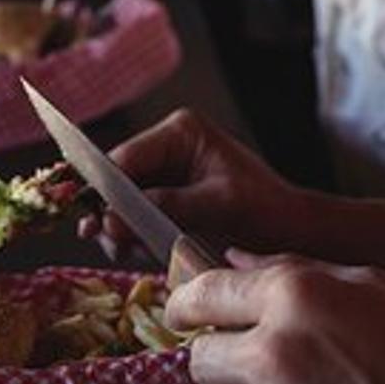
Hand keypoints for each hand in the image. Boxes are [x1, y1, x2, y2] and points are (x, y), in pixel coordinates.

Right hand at [79, 108, 309, 260]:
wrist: (290, 231)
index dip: (104, 190)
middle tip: (107, 243)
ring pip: (123, 199)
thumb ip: (164, 205)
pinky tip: (138, 251)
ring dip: (120, 228)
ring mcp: (167, 170)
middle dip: (111, 213)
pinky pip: (137, 214)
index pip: (127, 157)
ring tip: (125, 251)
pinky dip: (134, 234)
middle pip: (119, 178)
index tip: (94, 221)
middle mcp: (169, 144)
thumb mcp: (216, 205)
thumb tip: (113, 218)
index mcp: (182, 132)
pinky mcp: (168, 195)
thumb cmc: (265, 209)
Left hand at [169, 254, 384, 383]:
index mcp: (294, 297)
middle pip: (200, 361)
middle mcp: (274, 356)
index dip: (188, 304)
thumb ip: (292, 268)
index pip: (201, 295)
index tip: (187, 314)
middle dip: (224, 360)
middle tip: (267, 366)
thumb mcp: (369, 285)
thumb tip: (233, 259)